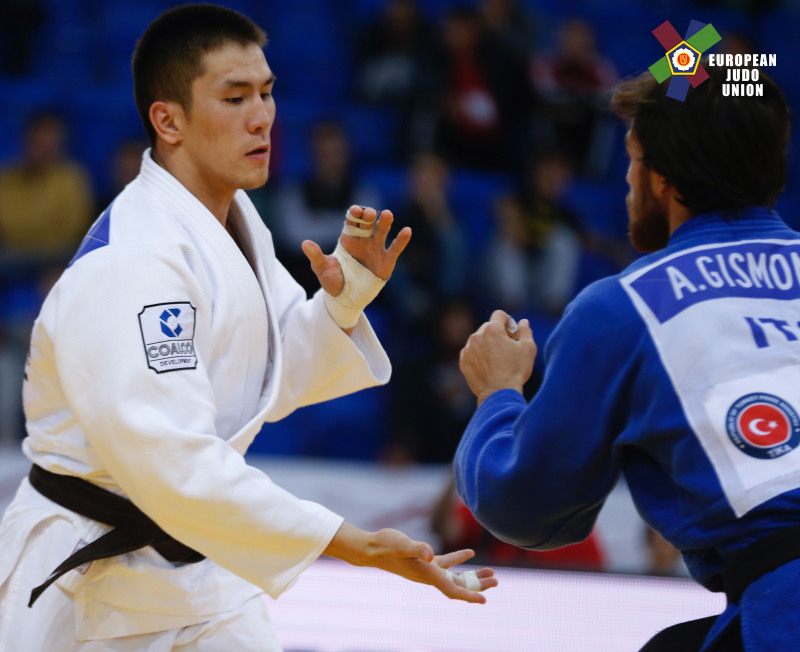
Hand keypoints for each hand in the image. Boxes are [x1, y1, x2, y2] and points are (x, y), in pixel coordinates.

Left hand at [301, 205, 411, 296]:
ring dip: (385, 222)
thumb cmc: (333, 282)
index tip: (355, 211)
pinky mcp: (386, 261)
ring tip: (387, 214)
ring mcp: (376, 249)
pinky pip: (395, 249)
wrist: (345, 299)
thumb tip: (305, 243)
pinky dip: (401, 240)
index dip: (354, 213)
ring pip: (382, 232)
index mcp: (348, 238)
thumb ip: (316, 256)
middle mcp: (363, 240)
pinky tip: (407, 231)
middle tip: (369, 213)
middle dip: (369, 215)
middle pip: (368, 222)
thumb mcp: (322, 269)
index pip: (352, 220)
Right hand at [324, 523, 496, 603]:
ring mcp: (427, 570)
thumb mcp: (402, 544)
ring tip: (491, 573)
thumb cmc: (385, 545)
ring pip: (455, 576)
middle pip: (459, 585)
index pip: (452, 590)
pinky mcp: (424, 561)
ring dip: (472, 575)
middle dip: (478, 585)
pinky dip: (459, 560)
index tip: (484, 601)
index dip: (468, 595)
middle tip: (496, 582)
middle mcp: (429, 575)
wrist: (371, 548)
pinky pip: (446, 564)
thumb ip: (416, 548)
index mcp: (427, 574)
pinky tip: (471, 554)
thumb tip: (428, 553)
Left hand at [459, 310, 536, 405]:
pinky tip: (488, 366)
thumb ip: (525, 331)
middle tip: (507, 347)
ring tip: (497, 359)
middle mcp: (477, 336)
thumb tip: (522, 322)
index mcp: (493, 330)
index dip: (508, 320)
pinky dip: (478, 355)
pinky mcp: (463, 361)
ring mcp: (468, 349)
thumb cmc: (516, 370)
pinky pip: (471, 352)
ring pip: (478, 340)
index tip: (512, 330)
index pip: (499, 314)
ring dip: (487, 344)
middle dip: (498, 333)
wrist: (499, 392)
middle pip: (488, 327)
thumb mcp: (528, 348)